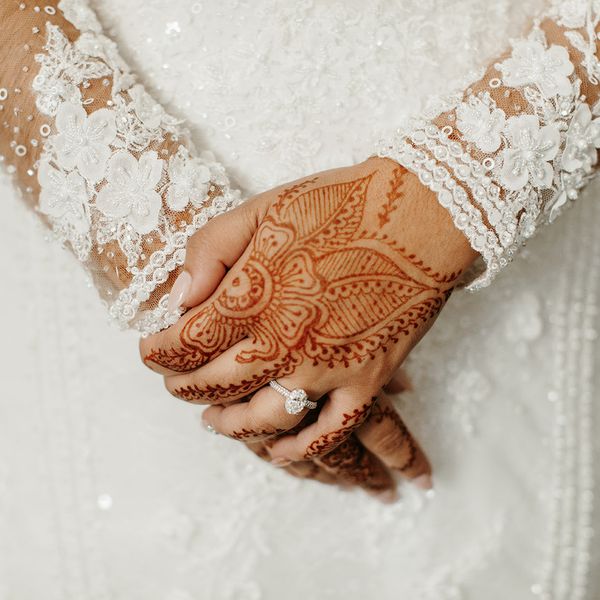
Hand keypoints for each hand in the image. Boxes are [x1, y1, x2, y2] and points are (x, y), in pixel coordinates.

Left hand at [140, 157, 476, 482]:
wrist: (419, 212)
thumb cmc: (341, 202)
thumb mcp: (263, 208)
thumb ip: (211, 251)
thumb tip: (179, 298)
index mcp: (253, 294)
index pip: (185, 342)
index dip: (158, 353)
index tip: (150, 353)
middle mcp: (283, 340)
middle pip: (215, 384)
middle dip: (184, 388)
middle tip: (174, 385)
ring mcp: (326, 366)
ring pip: (264, 419)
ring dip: (231, 426)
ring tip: (213, 422)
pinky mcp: (367, 378)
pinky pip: (330, 431)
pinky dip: (301, 450)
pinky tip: (279, 452)